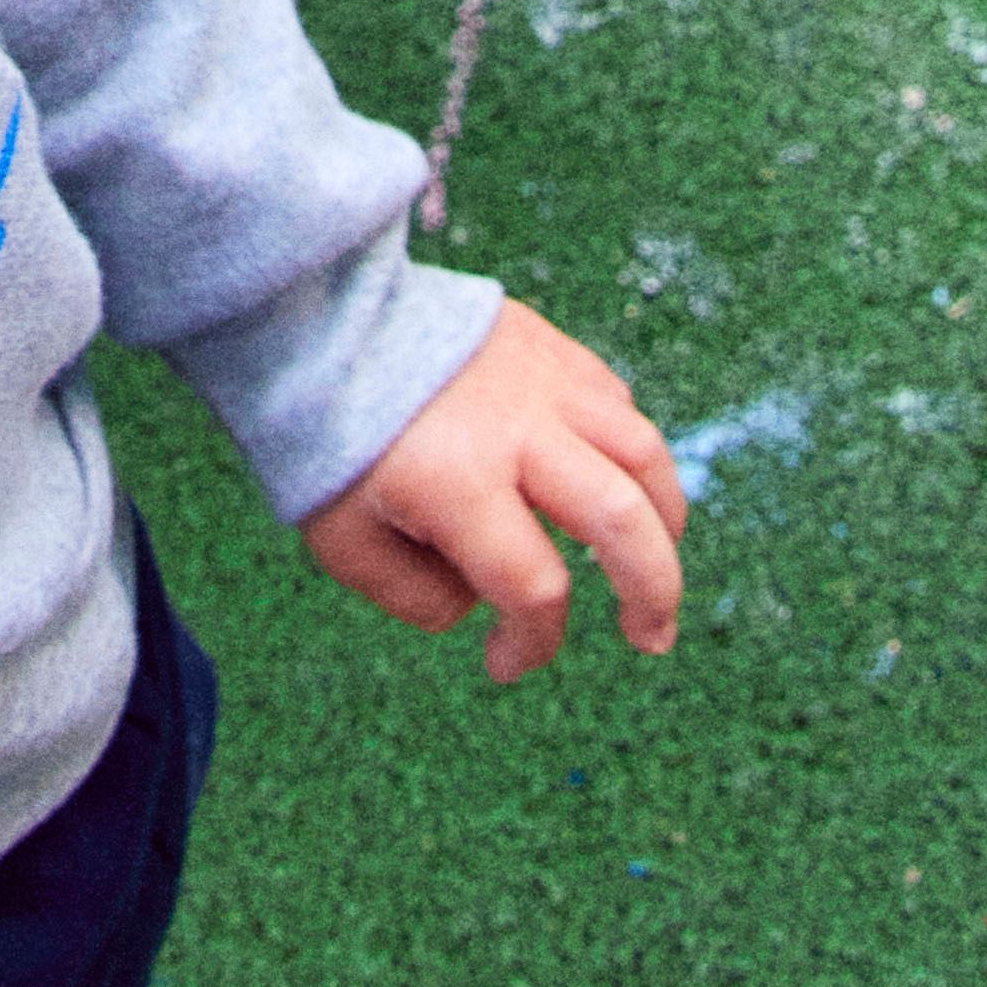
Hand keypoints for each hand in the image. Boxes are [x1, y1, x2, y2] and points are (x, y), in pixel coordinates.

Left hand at [305, 303, 682, 675]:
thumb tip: (483, 604)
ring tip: (655, 563)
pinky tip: (613, 486)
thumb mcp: (343, 543)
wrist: (321, 321)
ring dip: (665, 520)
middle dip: (654, 593)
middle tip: (651, 639)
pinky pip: (618, 405)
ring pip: (643, 452)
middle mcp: (517, 429)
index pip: (534, 588)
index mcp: (459, 483)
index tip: (503, 665)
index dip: (532, 644)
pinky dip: (631, 455)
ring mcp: (543, 380)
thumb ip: (416, 596)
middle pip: (622, 519)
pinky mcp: (550, 347)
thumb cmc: (326, 440)